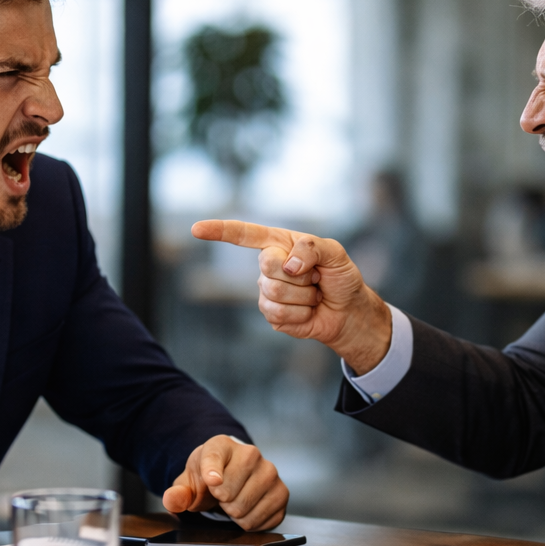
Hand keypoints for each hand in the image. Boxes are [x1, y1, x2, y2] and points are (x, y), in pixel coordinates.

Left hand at [161, 435, 288, 530]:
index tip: (212, 482)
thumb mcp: (189, 482)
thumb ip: (178, 493)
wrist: (232, 475)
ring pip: (244, 509)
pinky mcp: (282, 494)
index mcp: (222, 445)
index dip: (211, 473)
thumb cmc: (210, 477)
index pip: (214, 458)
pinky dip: (250, 521)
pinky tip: (248, 508)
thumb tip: (172, 500)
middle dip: (219, 503)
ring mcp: (270, 473)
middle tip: (221, 496)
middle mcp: (251, 454)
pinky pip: (260, 521)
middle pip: (228, 494)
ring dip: (234, 513)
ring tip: (234, 500)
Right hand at [190, 219, 392, 373]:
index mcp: (279, 243)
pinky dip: (302, 314)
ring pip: (274, 293)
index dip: (219, 231)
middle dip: (299, 274)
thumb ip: (312, 247)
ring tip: (314, 296)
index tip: (196, 229)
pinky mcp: (271, 315)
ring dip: (304, 296)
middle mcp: (269, 266)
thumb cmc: (341, 278)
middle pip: (267, 265)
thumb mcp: (336, 253)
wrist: (348, 312)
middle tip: (316, 278)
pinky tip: (308, 312)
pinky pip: (279, 314)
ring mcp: (267, 292)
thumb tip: (288, 265)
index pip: (245, 234)